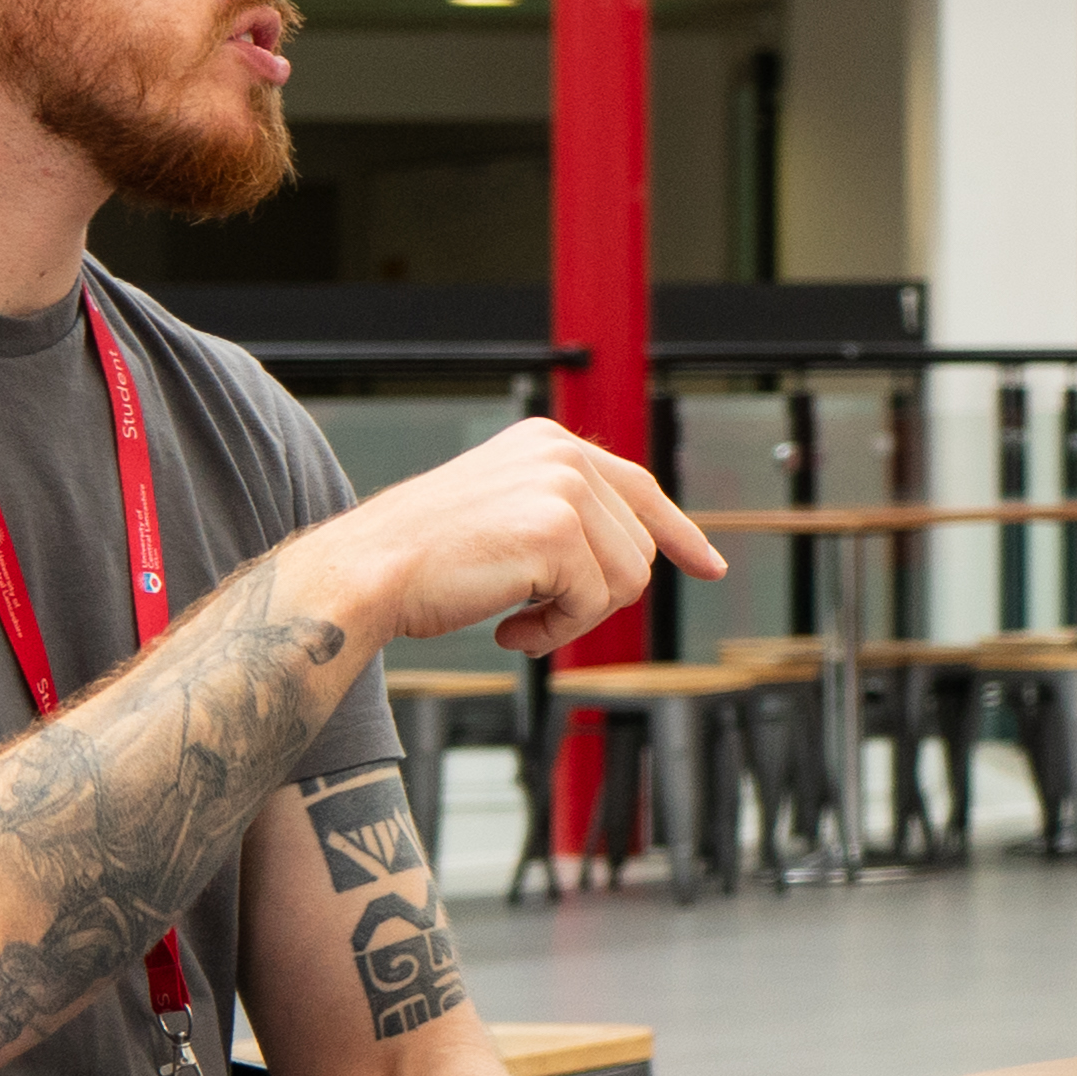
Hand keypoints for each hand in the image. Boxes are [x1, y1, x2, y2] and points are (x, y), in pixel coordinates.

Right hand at [315, 418, 726, 653]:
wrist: (367, 572)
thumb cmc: (424, 557)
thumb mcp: (504, 513)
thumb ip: (565, 518)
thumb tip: (637, 555)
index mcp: (549, 444)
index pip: (639, 488)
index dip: (680, 533)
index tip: (708, 565)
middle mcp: (563, 455)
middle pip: (638, 550)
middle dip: (593, 597)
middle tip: (532, 610)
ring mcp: (563, 489)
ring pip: (625, 583)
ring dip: (573, 618)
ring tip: (515, 616)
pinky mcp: (557, 532)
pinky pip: (594, 606)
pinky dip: (555, 631)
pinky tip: (508, 627)